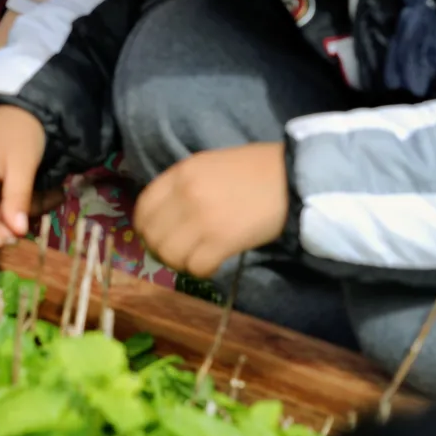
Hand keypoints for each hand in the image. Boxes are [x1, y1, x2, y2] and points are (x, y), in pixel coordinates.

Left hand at [133, 144, 288, 279]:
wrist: (292, 177)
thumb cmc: (256, 169)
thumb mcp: (210, 165)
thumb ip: (185, 185)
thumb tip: (167, 215)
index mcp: (181, 173)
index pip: (143, 208)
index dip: (147, 228)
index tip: (158, 235)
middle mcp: (185, 194)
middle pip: (153, 235)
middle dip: (162, 249)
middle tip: (180, 251)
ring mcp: (202, 219)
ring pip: (170, 255)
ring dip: (181, 262)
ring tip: (197, 258)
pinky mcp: (222, 241)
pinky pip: (196, 267)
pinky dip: (203, 270)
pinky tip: (214, 263)